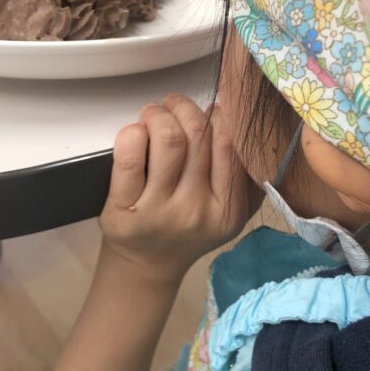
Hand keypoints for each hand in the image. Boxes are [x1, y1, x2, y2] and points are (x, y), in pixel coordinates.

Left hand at [99, 94, 261, 281]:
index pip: (230, 145)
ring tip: (155, 113)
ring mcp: (158, 211)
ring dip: (159, 113)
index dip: (219, 116)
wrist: (147, 265)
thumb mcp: (229, 212)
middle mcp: (196, 211)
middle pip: (198, 135)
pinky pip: (129, 156)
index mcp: (227, 210)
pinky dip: (133, 132)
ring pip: (167, 138)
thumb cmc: (189, 229)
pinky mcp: (123, 209)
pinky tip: (137, 132)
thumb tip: (243, 121)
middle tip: (175, 106)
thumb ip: (246, 177)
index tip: (210, 110)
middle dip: (185, 107)